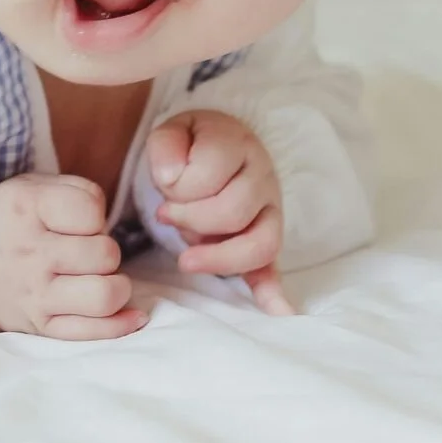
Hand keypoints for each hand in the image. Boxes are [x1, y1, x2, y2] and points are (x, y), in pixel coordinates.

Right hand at [0, 173, 144, 339]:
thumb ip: (79, 192)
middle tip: (86, 251)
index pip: (91, 210)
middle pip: (105, 254)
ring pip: (104, 296)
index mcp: (27, 209)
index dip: (94, 214)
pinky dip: (120, 324)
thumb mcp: (34, 187)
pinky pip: (91, 333)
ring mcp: (35, 295)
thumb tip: (110, 225)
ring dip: (116, 286)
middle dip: (105, 250)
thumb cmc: (11, 220)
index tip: (77, 220)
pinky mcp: (41, 327)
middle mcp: (30, 254)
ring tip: (101, 278)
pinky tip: (131, 314)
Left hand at [147, 109, 294, 314]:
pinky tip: (278, 311)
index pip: (210, 171)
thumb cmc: (192, 144)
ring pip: (259, 244)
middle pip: (233, 212)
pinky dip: (275, 291)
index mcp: (237, 144)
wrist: (219, 144)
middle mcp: (262, 177)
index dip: (178, 183)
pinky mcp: (266, 237)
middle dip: (190, 218)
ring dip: (218, 257)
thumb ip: (167, 147)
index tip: (163, 183)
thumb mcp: (172, 131)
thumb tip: (170, 177)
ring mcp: (270, 210)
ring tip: (186, 260)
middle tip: (165, 214)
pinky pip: (274, 267)